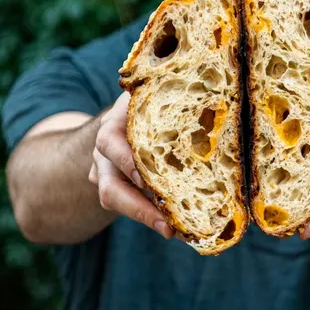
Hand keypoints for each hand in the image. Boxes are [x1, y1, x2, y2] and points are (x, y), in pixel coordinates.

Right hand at [88, 91, 174, 239]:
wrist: (117, 120)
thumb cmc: (143, 103)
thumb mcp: (147, 93)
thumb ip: (162, 89)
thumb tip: (205, 77)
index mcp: (112, 125)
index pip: (110, 143)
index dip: (128, 163)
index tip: (150, 180)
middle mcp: (104, 153)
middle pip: (110, 187)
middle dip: (138, 207)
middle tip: (168, 223)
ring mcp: (106, 174)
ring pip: (116, 202)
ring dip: (145, 218)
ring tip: (174, 231)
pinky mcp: (118, 189)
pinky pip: (129, 207)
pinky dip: (152, 217)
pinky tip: (179, 228)